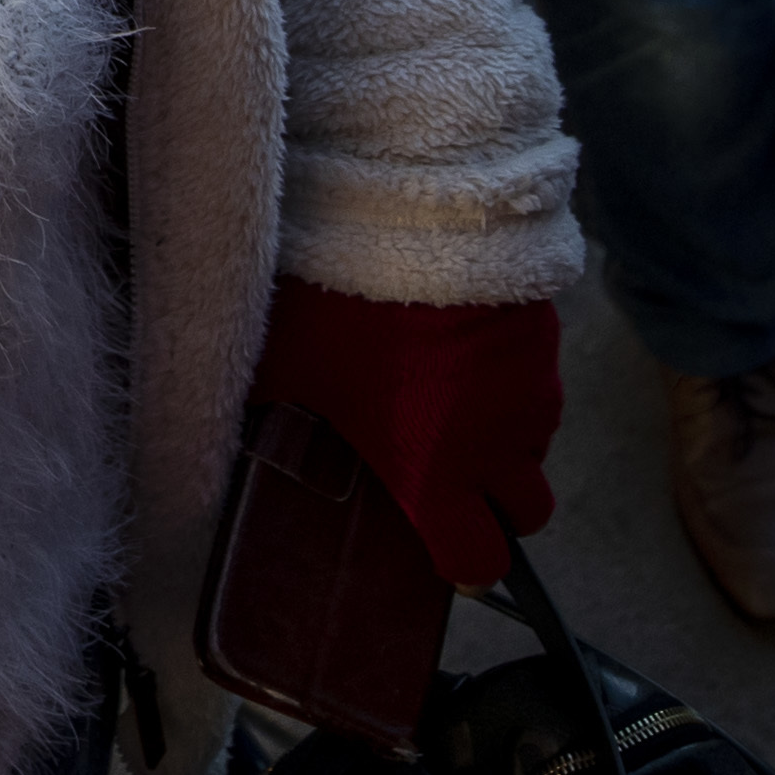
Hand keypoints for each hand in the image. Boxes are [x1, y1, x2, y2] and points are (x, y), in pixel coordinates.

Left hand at [251, 280, 562, 592]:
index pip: (479, 560)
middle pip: (529, 513)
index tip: (446, 551)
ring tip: (457, 408)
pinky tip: (471, 357)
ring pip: (539, 447)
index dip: (465, 563)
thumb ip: (269, 413)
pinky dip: (518, 390)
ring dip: (510, 445)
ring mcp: (531, 392)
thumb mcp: (287, 364)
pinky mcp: (548, 341)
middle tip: (456, 481)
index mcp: (434, 472)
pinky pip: (543, 388)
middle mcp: (497, 445)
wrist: (414, 211)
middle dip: (499, 508)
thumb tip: (225, 432)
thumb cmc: (340, 299)